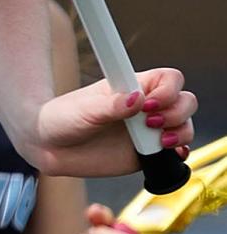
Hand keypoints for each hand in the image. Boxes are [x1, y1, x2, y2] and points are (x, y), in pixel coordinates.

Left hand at [35, 67, 195, 176]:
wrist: (49, 146)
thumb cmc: (63, 118)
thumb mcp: (84, 110)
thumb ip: (111, 106)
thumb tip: (137, 99)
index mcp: (132, 87)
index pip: (168, 79)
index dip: (167, 90)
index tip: (147, 104)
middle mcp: (145, 107)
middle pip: (185, 101)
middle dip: (177, 113)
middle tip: (149, 123)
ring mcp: (149, 131)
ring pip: (185, 126)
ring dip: (181, 133)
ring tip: (159, 142)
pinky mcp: (147, 154)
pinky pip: (176, 152)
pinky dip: (180, 153)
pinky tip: (169, 154)